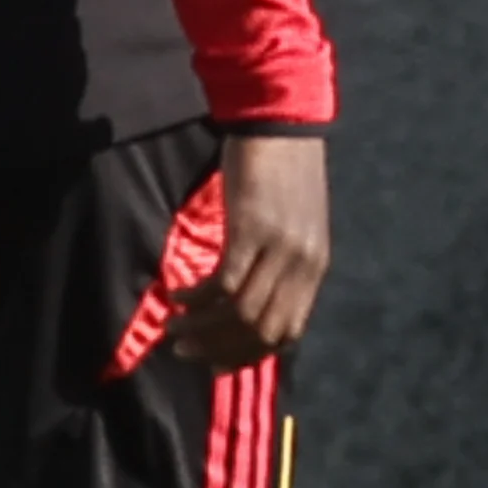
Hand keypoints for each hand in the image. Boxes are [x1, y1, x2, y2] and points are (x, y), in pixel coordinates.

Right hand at [169, 133, 330, 368]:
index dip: (248, 355)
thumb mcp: (293, 225)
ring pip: (239, 313)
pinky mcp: (252, 230)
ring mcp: (279, 248)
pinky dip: (196, 299)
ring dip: (199, 328)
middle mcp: (302, 262)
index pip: (287, 332)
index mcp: (315, 266)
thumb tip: (249, 302)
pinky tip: (176, 295)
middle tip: (183, 348)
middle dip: (218, 348)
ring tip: (172, 327)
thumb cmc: (282, 174)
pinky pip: (223, 284)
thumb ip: (280, 263)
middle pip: (261, 330)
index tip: (214, 363)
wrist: (280, 124)